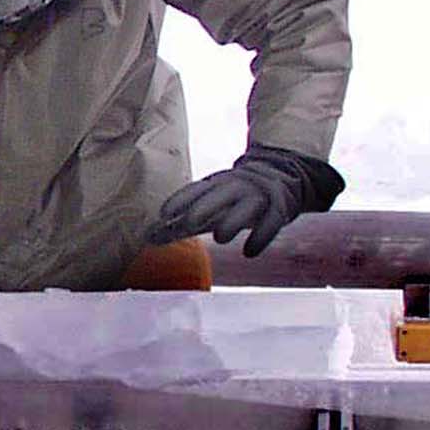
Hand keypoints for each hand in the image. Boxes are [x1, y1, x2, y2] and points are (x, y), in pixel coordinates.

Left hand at [149, 146, 343, 257]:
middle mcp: (237, 185)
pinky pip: (272, 221)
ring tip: (221, 238)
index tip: (163, 213)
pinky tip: (249, 252)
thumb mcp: (209, 205)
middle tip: (188, 223)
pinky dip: (261, 236)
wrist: (281, 177)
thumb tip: (148, 238)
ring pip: (247, 205)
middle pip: (220, 194)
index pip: (197, 189)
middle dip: (204, 207)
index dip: (180, 200)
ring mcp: (259, 195)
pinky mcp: (279, 208)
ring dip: (233, 220)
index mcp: (216, 183)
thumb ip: (180, 224)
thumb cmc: (232, 199)